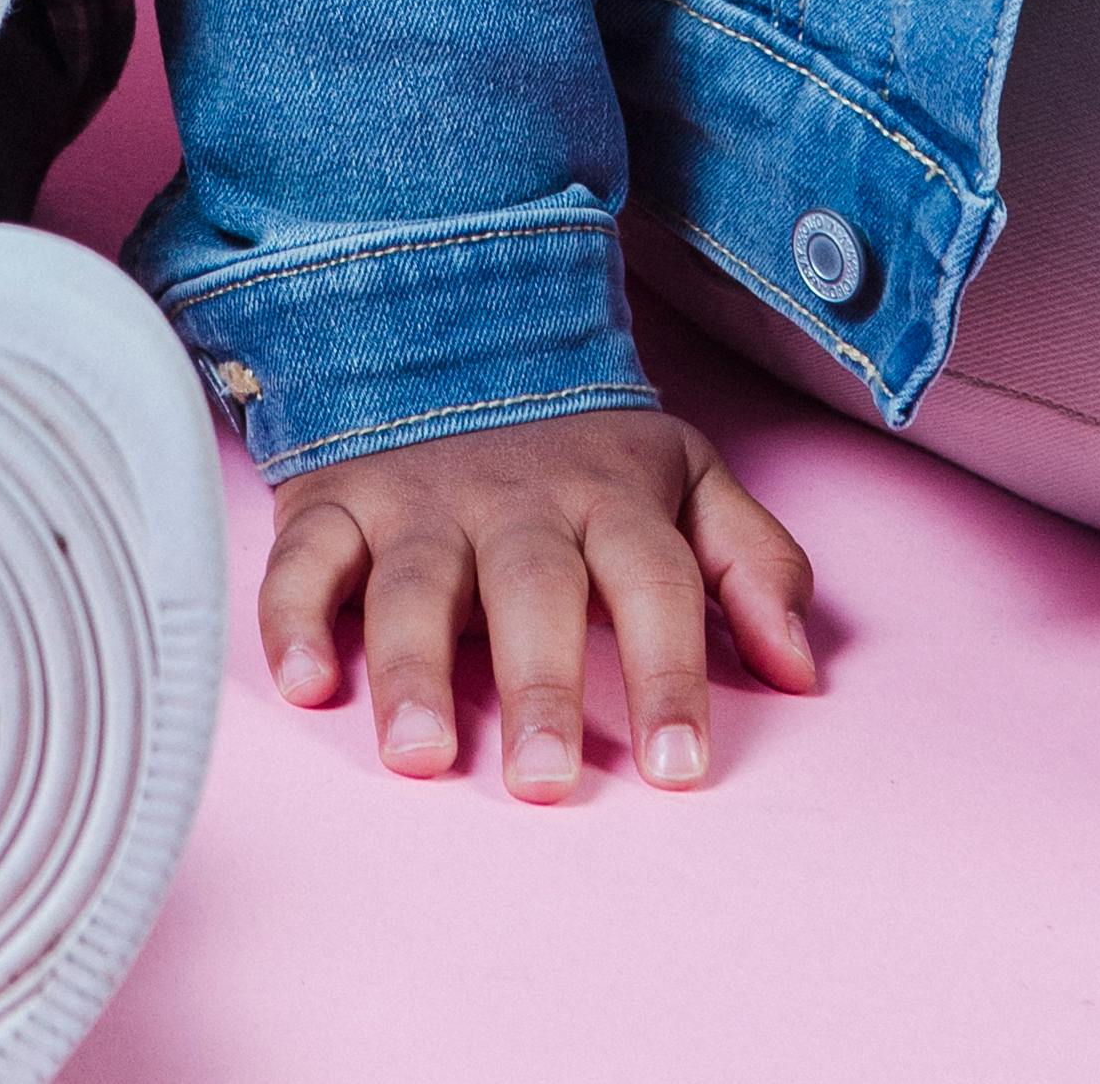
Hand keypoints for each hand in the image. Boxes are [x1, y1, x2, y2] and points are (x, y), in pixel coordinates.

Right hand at [261, 404, 817, 798]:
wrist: (452, 317)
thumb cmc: (580, 444)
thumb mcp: (685, 476)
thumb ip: (753, 563)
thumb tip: (804, 671)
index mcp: (610, 495)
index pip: (655, 582)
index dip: (671, 672)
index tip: (681, 769)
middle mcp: (515, 499)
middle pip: (532, 588)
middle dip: (538, 684)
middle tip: (542, 782)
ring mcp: (419, 497)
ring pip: (414, 581)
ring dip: (413, 666)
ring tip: (421, 754)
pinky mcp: (336, 498)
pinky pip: (307, 556)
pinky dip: (295, 614)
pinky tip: (306, 680)